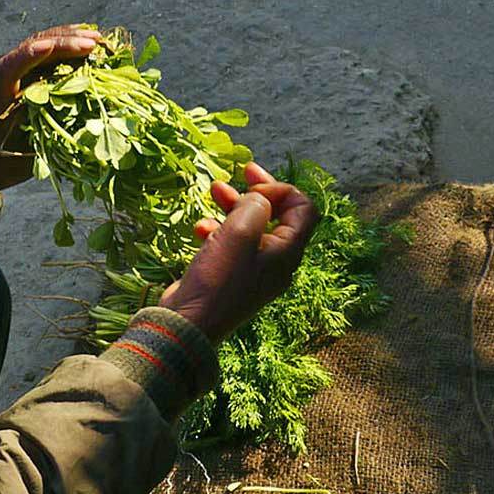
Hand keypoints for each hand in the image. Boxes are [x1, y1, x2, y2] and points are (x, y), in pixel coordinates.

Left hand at [0, 24, 101, 192]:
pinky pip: (41, 51)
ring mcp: (10, 71)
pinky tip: (84, 39)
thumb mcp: (26, 152)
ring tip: (96, 38)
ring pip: (36, 44)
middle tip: (93, 44)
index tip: (51, 46)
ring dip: (66, 38)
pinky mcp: (20, 71)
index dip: (28, 55)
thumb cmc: (7, 160)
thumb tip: (87, 121)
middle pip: (28, 48)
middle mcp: (0, 77)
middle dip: (62, 43)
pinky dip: (63, 44)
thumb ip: (50, 133)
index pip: (8, 67)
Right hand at [160, 162, 319, 341]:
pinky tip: (199, 228)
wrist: (188, 323)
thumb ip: (256, 205)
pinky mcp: (230, 276)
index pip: (305, 210)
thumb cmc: (218, 278)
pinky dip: (218, 230)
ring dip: (235, 205)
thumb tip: (257, 199)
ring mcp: (253, 271)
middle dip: (259, 191)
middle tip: (242, 170)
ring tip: (213, 190)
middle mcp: (276, 262)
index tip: (256, 186)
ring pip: (251, 228)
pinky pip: (231, 245)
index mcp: (288, 253)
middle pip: (279, 216)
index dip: (284, 190)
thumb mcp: (240, 232)